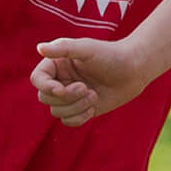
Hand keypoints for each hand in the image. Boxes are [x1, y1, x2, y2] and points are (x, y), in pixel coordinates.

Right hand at [33, 37, 157, 127]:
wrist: (134, 70)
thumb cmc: (111, 55)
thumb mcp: (86, 48)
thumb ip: (63, 48)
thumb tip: (39, 48)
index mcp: (57, 64)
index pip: (37, 79)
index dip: (45, 87)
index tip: (61, 89)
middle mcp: (60, 80)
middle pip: (45, 98)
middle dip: (66, 97)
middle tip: (86, 88)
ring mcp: (70, 96)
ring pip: (57, 111)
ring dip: (75, 107)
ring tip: (94, 95)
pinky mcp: (80, 109)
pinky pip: (68, 121)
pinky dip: (79, 117)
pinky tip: (94, 107)